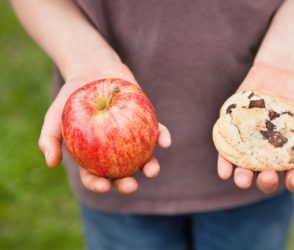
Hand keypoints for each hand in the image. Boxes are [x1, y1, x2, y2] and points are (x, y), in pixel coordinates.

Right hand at [38, 63, 170, 193]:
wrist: (92, 70)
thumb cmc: (71, 97)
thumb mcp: (54, 116)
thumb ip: (49, 139)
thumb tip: (51, 163)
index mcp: (93, 156)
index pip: (95, 176)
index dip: (99, 184)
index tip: (103, 186)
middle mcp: (114, 150)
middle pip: (122, 172)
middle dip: (127, 184)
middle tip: (131, 185)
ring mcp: (132, 137)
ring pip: (143, 157)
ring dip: (150, 166)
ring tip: (151, 170)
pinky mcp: (146, 122)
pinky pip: (157, 132)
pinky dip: (163, 137)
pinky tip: (166, 142)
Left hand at [217, 64, 293, 192]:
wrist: (280, 70)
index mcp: (292, 154)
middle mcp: (270, 153)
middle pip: (268, 175)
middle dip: (267, 181)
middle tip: (268, 178)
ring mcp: (251, 143)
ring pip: (246, 168)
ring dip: (243, 177)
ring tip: (242, 180)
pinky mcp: (235, 132)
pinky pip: (227, 151)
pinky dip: (224, 163)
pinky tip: (223, 171)